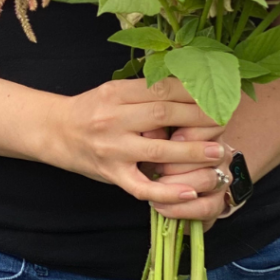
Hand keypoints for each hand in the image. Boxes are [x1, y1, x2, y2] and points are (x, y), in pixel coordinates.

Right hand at [42, 78, 228, 205]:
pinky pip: (141, 186)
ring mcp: (112, 148)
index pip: (162, 88)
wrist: (53, 132)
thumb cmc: (89, 110)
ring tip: (219, 153)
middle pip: (165, 114)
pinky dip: (167, 191)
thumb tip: (189, 87)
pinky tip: (189, 192)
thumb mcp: (112, 91)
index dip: (194, 91)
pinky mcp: (111, 173)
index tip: (218, 94)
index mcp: (115, 92)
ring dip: (194, 152)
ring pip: (159, 150)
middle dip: (201, 117)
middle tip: (226, 120)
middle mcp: (113, 118)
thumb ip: (144, 91)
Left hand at [145, 124, 233, 231]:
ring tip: (156, 183)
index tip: (171, 139)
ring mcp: (222, 180)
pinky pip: (204, 207)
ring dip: (177, 183)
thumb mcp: (156, 138)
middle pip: (210, 154)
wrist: (164, 183)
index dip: (191, 133)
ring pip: (208, 179)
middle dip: (179, 160)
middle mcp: (221, 154)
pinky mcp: (216, 204)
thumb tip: (146, 130)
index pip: (212, 126)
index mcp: (209, 131)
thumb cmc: (158, 152)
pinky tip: (158, 205)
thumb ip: (156, 131)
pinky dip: (179, 208)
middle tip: (156, 165)